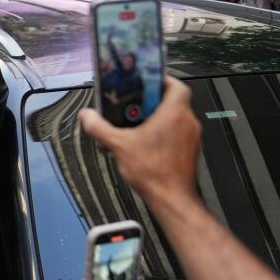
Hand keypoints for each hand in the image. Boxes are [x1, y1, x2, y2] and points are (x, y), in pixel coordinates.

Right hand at [78, 76, 200, 202]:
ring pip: (177, 118)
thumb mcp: (119, 145)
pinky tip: (148, 143)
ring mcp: (192, 138)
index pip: (177, 85)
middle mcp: (188, 123)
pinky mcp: (190, 152)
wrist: (172, 199)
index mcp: (174, 114)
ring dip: (160, 118)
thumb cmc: (155, 172)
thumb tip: (87, 116)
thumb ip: (100, 128)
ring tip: (139, 125)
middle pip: (175, 101)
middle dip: (155, 101)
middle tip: (137, 104)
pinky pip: (179, 134)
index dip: (162, 80)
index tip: (147, 81)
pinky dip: (166, 133)